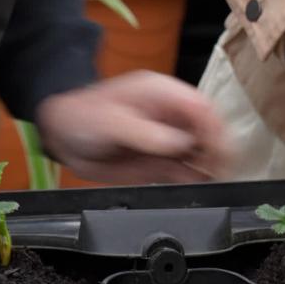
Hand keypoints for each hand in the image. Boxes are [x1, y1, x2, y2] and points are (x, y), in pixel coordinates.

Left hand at [35, 70, 230, 182]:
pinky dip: (195, 180)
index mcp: (163, 95)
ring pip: (200, 154)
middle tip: (221, 172)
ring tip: (213, 182)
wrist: (63, 137)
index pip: (201, 108)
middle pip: (207, 131)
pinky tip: (198, 187)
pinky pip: (185, 172)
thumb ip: (147, 134)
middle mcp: (170, 118)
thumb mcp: (113, 123)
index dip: (215, 129)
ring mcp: (167, 141)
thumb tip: (180, 143)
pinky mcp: (160, 163)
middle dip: (218, 151)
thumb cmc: (83, 117)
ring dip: (210, 168)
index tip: (219, 150)